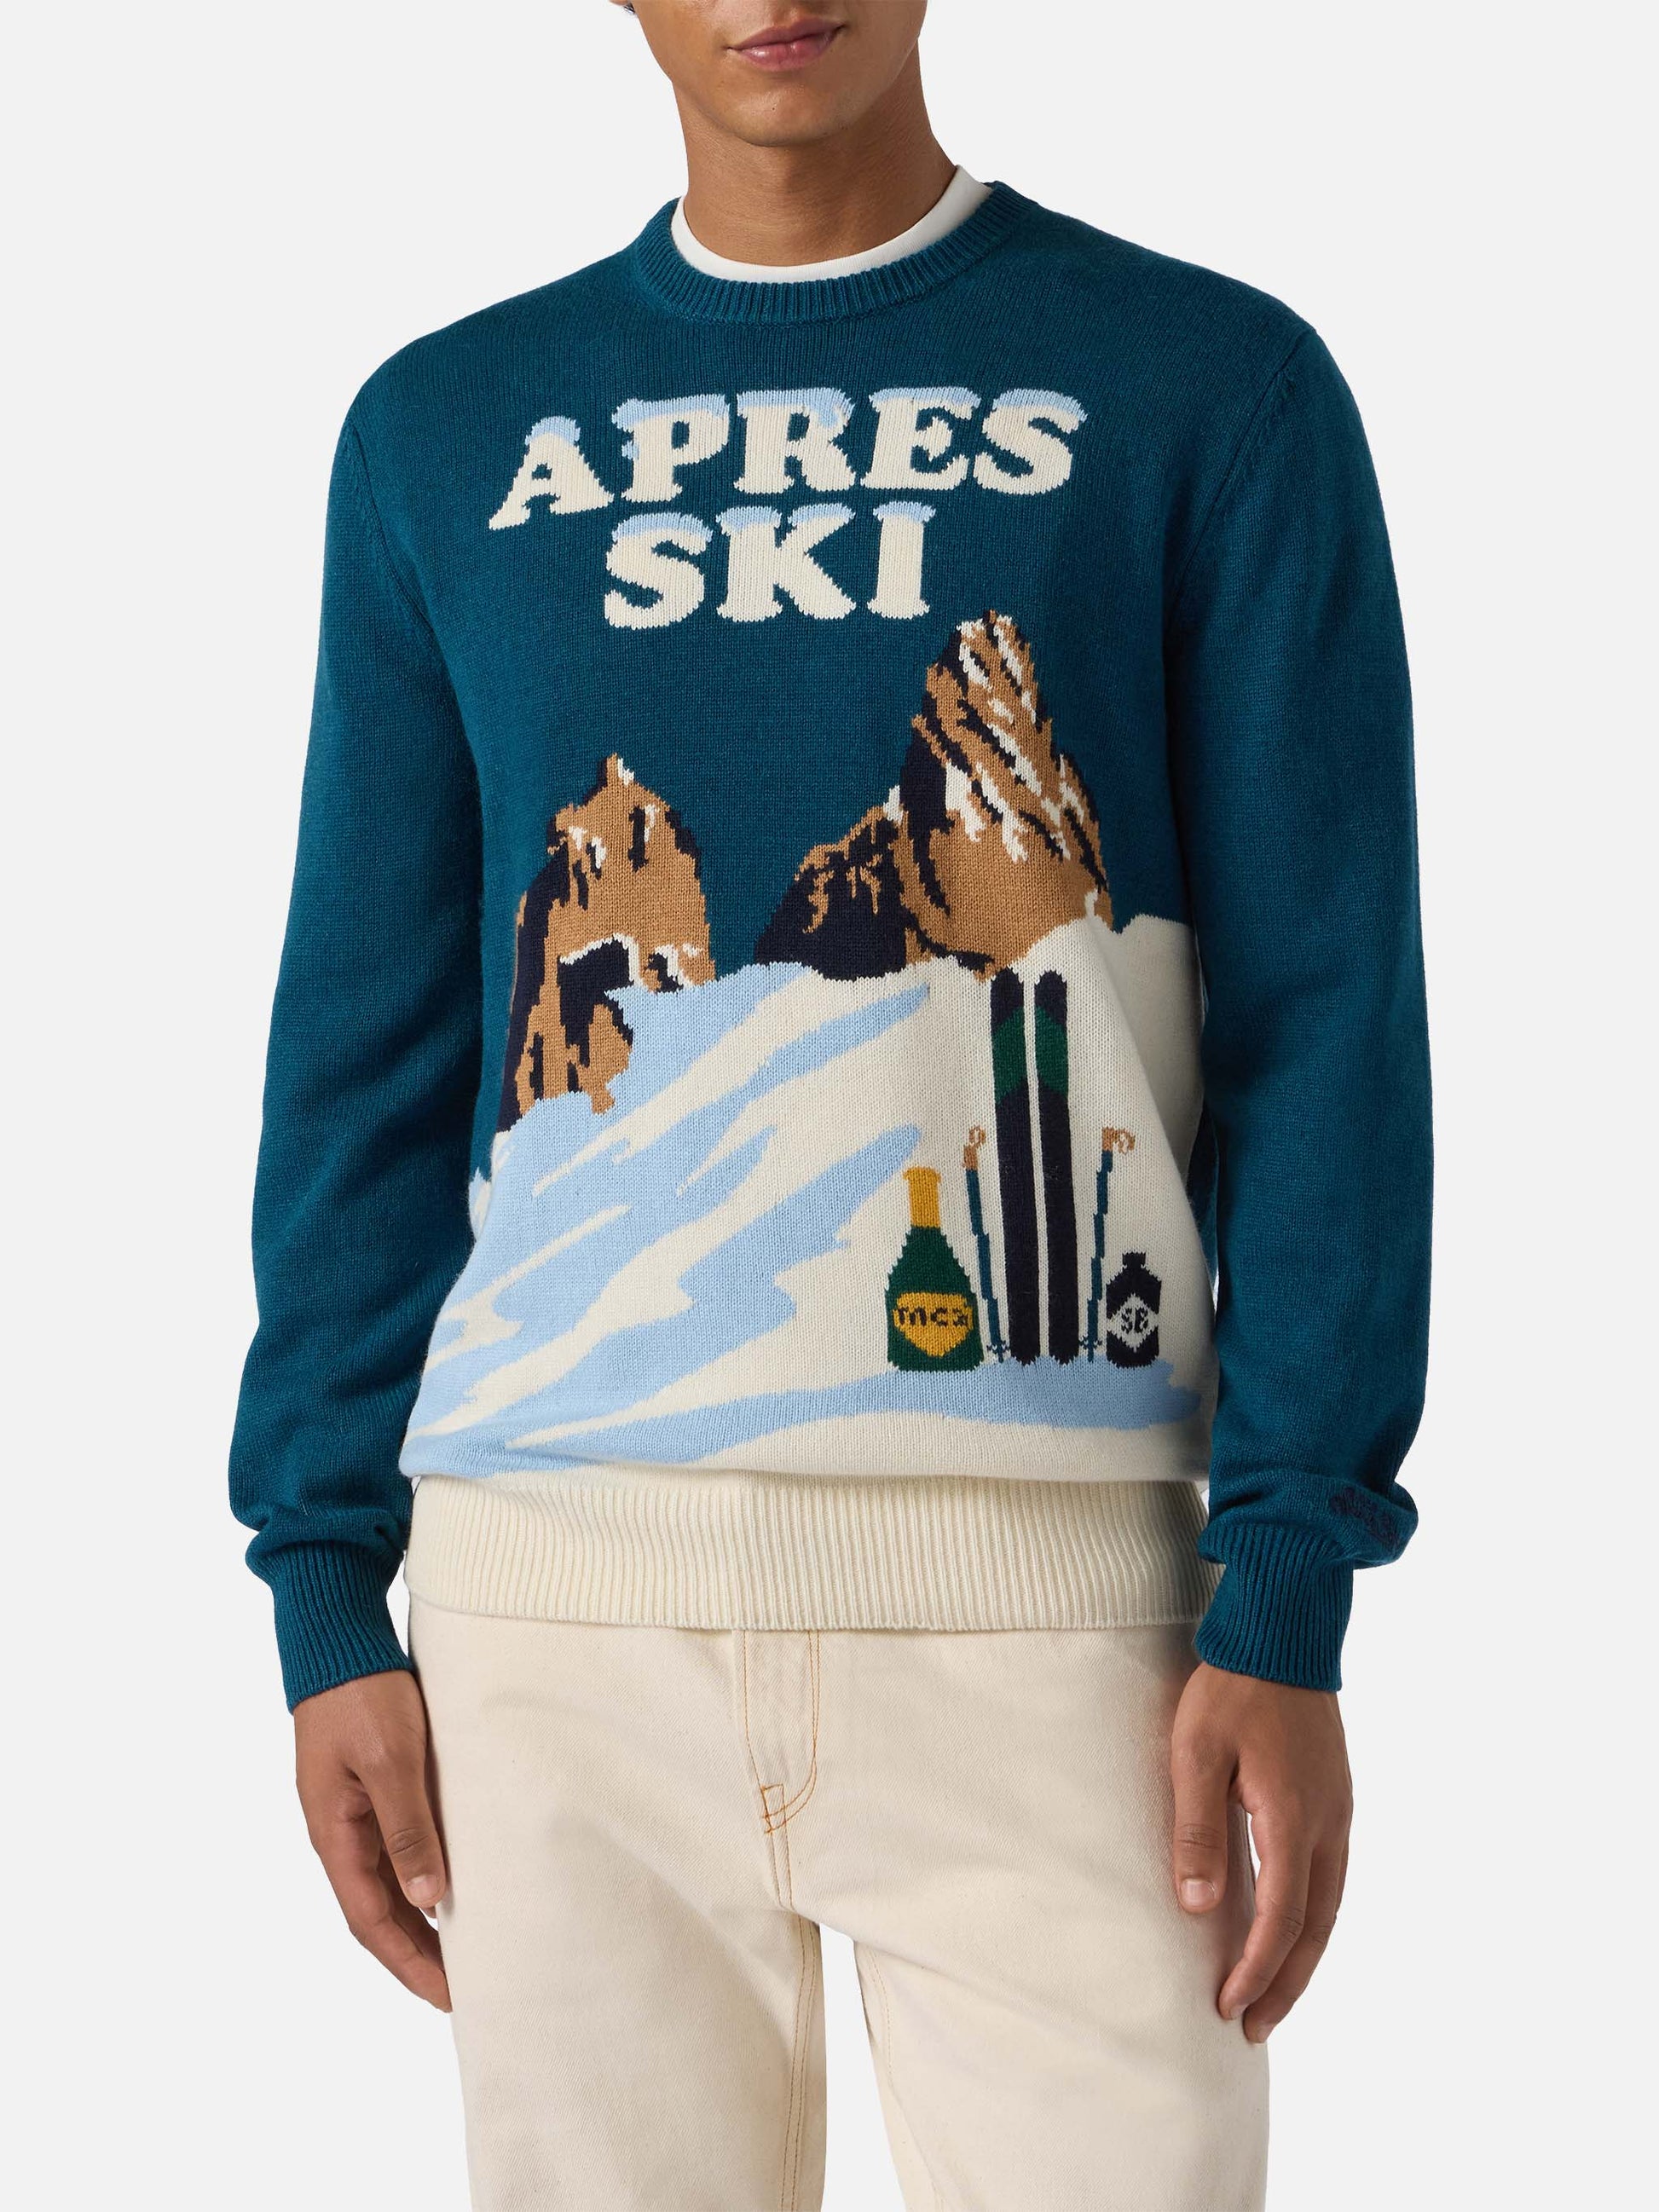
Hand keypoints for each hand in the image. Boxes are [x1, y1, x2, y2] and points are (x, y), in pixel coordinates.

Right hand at [294, 1669, 450, 2010]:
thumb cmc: (362, 1695)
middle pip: (377, 1912)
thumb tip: (424, 1898)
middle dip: (415, 1954)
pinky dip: (420, 1878)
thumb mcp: (390, 1759)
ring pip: (386, 1885)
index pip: (369, 1920)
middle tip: (464, 1988)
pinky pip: (394, 1851)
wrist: (339, 1643)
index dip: (407, 1962)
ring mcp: (352, 1814)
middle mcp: (339, 1833)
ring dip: (419, 1920)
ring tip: (463, 1951)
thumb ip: (406, 1826)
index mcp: (334, 1834)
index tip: (445, 1995)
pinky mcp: (370, 1791)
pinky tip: (448, 1888)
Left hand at [1170, 1662, 1351, 2041]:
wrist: (1283, 1630)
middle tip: (1254, 2029)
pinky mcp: (1336, 1798)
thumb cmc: (1232, 1688)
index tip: (1226, 2008)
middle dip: (1286, 1984)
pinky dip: (1311, 1918)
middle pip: (1316, 1928)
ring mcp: (1339, 1812)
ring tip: (1272, 1994)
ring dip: (1302, 1956)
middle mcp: (1329, 1824)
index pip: (1281, 1919)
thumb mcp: (1197, 1752)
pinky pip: (1331, 1877)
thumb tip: (1201, 1909)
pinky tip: (1289, 1928)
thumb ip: (1198, 1830)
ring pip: (1330, 1906)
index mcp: (1294, 1818)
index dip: (1255, 1970)